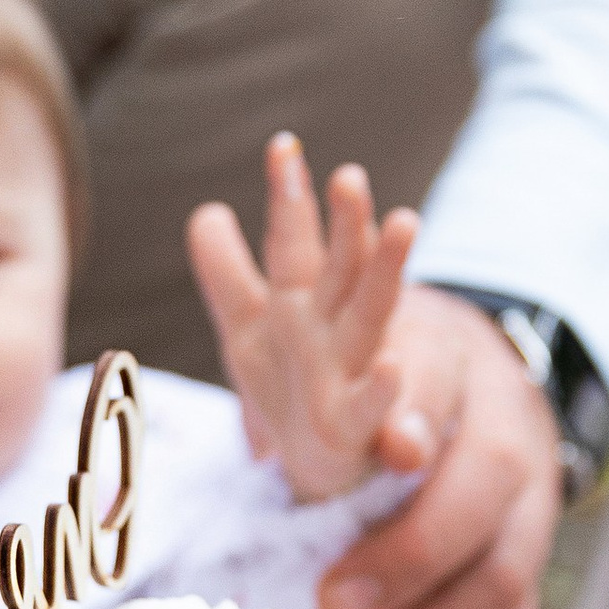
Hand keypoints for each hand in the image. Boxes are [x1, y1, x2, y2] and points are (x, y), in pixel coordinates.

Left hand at [186, 134, 429, 503]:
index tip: (281, 146)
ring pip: (369, 313)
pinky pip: (371, 407)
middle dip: (344, 221)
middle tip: (347, 174)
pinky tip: (392, 366)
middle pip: (338, 265)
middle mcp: (333, 325)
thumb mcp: (248, 328)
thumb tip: (205, 213)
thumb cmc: (293, 381)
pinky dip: (384, 388)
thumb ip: (227, 274)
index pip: (297, 239)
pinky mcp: (358, 426)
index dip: (288, 195)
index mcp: (304, 298)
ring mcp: (351, 371)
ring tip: (403, 220)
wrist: (333, 462)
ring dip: (385, 268)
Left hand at [315, 287, 560, 608]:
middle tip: (332, 603)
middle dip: (409, 560)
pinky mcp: (526, 585)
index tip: (389, 451)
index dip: (415, 415)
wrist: (467, 387)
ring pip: (503, 583)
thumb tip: (243, 372)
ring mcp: (533, 516)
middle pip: (485, 495)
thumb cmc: (376, 374)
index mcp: (455, 362)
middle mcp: (512, 436)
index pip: (440, 380)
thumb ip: (306, 374)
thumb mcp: (343, 343)